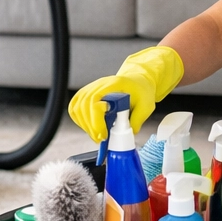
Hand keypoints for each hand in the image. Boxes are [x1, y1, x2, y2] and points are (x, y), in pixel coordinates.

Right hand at [67, 46, 185, 141]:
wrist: (137, 82)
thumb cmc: (141, 91)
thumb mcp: (146, 105)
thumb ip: (138, 119)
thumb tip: (128, 133)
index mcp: (114, 84)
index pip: (95, 99)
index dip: (96, 118)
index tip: (104, 132)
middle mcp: (99, 84)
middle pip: (84, 104)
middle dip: (90, 126)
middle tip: (101, 138)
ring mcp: (91, 88)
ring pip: (77, 107)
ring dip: (85, 125)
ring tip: (96, 136)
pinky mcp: (86, 94)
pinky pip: (75, 107)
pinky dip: (79, 120)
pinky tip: (89, 127)